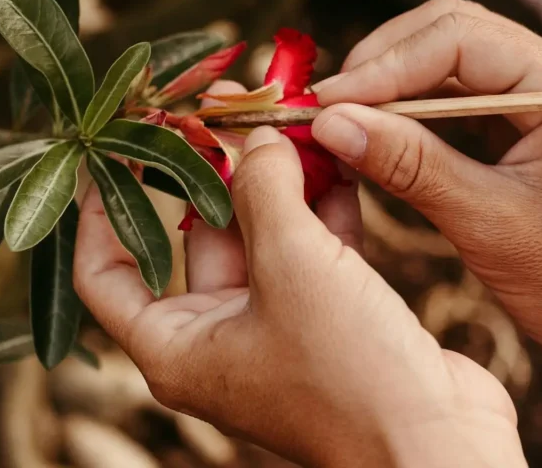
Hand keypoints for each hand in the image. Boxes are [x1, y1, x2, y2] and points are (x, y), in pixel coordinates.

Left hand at [73, 82, 526, 467]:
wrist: (439, 441)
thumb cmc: (349, 374)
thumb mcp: (294, 266)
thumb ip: (266, 189)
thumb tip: (256, 137)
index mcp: (178, 346)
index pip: (106, 273)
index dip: (103, 209)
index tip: (119, 150)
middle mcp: (219, 338)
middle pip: (197, 237)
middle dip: (219, 170)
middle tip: (234, 106)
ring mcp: (278, 327)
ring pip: (264, 235)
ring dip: (280, 180)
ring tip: (291, 116)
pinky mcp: (331, 318)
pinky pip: (314, 249)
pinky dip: (324, 206)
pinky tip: (338, 155)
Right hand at [311, 0, 541, 385]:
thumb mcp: (483, 222)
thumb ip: (408, 164)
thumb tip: (330, 123)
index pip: (462, 39)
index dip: (385, 67)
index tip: (327, 103)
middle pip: (452, 31)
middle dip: (382, 66)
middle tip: (324, 108)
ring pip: (450, 54)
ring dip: (392, 82)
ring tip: (340, 118)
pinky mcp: (530, 112)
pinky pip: (459, 87)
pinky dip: (413, 105)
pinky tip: (377, 129)